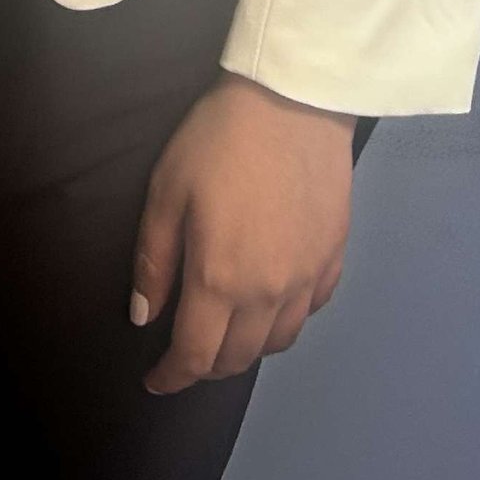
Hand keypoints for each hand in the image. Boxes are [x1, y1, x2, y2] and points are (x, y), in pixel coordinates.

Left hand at [128, 73, 356, 393]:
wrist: (293, 98)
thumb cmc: (219, 139)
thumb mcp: (167, 190)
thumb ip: (154, 260)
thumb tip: (145, 318)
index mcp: (219, 280)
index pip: (194, 355)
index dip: (172, 377)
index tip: (156, 381)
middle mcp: (267, 293)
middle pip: (238, 358)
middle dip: (207, 365)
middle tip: (187, 351)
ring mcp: (307, 278)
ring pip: (278, 341)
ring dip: (249, 347)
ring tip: (228, 331)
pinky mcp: (334, 256)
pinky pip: (311, 309)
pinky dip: (288, 318)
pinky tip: (274, 300)